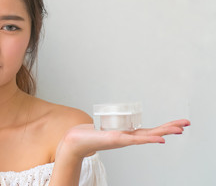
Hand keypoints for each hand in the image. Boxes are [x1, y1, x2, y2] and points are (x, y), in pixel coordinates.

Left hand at [56, 119, 189, 159]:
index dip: (163, 128)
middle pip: (153, 132)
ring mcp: (124, 139)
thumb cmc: (88, 134)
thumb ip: (108, 125)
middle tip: (187, 124)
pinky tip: (160, 139)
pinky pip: (136, 140)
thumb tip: (109, 120)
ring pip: (148, 136)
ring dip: (164, 132)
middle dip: (170, 128)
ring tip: (180, 129)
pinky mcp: (116, 139)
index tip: (177, 124)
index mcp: (127, 134)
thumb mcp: (103, 127)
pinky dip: (149, 139)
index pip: (149, 131)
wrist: (75, 141)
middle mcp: (128, 137)